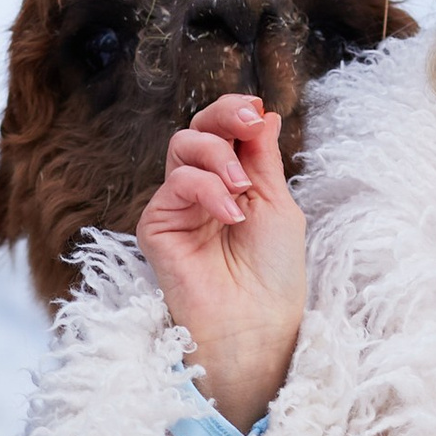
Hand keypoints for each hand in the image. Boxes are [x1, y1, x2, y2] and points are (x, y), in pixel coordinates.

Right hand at [134, 94, 307, 430]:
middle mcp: (202, 191)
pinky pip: (176, 184)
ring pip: (182, 147)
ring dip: (217, 156)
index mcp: (233, 184)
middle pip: (198, 130)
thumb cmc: (273, 276)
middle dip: (223, 118)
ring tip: (242, 191)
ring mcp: (178, 207)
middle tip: (247, 125)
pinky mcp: (157, 227)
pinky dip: (206, 189)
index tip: (256, 109)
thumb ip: (262, 159)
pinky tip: (230, 215)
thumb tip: (262, 112)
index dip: (235, 113)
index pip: (225, 133)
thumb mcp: (277, 204)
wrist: (257, 325)